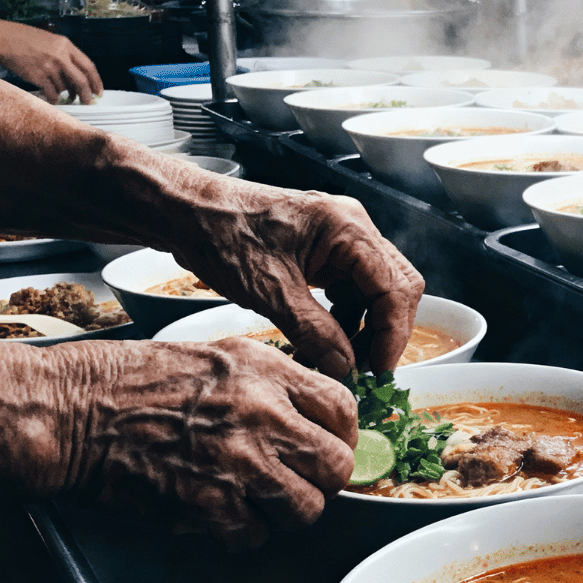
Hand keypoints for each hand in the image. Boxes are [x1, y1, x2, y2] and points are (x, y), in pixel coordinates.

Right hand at [0, 22, 102, 102]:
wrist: (3, 39)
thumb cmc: (24, 38)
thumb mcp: (50, 40)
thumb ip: (64, 54)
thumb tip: (75, 75)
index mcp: (66, 45)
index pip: (89, 66)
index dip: (96, 81)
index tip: (98, 91)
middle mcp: (60, 56)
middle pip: (81, 81)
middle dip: (87, 94)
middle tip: (88, 101)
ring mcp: (50, 67)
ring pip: (65, 88)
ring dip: (66, 94)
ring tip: (65, 96)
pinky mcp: (39, 77)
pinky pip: (52, 93)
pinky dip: (54, 98)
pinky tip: (53, 99)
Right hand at [44, 339, 356, 548]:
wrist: (70, 411)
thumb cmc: (131, 382)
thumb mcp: (215, 356)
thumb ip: (270, 384)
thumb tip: (310, 418)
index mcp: (264, 371)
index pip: (343, 409)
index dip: (341, 434)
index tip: (328, 445)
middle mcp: (261, 416)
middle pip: (336, 467)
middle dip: (322, 480)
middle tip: (299, 480)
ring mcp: (238, 464)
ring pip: (306, 509)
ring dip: (287, 511)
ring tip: (259, 501)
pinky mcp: (208, 506)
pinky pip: (256, 536)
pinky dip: (243, 532)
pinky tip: (220, 513)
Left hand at [153, 184, 424, 376]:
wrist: (186, 212)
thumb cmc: (222, 236)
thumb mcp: (270, 292)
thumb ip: (314, 332)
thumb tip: (344, 367)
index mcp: (347, 229)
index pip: (395, 288)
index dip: (392, 335)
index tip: (379, 370)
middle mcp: (353, 227)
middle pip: (396, 286)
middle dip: (385, 331)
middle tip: (367, 368)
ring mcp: (341, 237)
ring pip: (376, 289)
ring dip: (365, 326)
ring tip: (342, 359)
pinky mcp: (325, 250)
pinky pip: (352, 287)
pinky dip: (346, 316)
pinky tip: (327, 338)